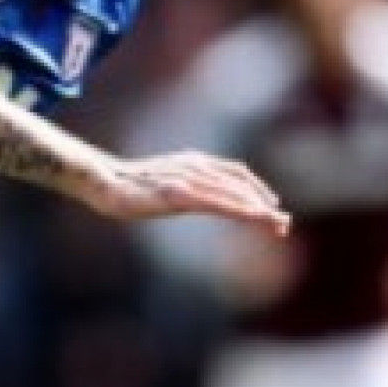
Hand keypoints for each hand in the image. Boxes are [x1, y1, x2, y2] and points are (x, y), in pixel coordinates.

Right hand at [79, 148, 289, 232]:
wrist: (104, 182)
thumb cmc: (130, 187)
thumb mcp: (165, 184)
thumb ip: (186, 188)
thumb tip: (198, 200)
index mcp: (194, 161)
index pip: (236, 173)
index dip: (257, 189)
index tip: (272, 207)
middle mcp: (196, 166)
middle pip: (241, 183)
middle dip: (264, 204)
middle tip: (284, 225)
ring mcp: (187, 178)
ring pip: (233, 193)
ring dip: (258, 210)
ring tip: (277, 225)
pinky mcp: (178, 193)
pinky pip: (216, 202)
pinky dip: (239, 209)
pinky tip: (253, 218)